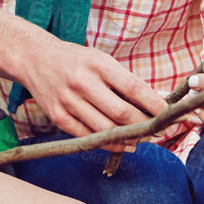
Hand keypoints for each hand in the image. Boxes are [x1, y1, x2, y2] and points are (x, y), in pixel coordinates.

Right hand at [16, 38, 165, 139]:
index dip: (154, 104)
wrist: (35, 58)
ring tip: (143, 141)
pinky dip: (108, 144)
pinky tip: (122, 145)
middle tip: (159, 132)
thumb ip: (123, 80)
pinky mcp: (57, 116)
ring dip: (128, 139)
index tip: (169, 114)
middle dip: (144, 126)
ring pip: (105, 128)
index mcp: (98, 64)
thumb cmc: (75, 60)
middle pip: (121, 112)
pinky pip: (87, 137)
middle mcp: (83, 82)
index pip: (133, 87)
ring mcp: (68, 101)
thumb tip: (153, 101)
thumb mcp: (100, 59)